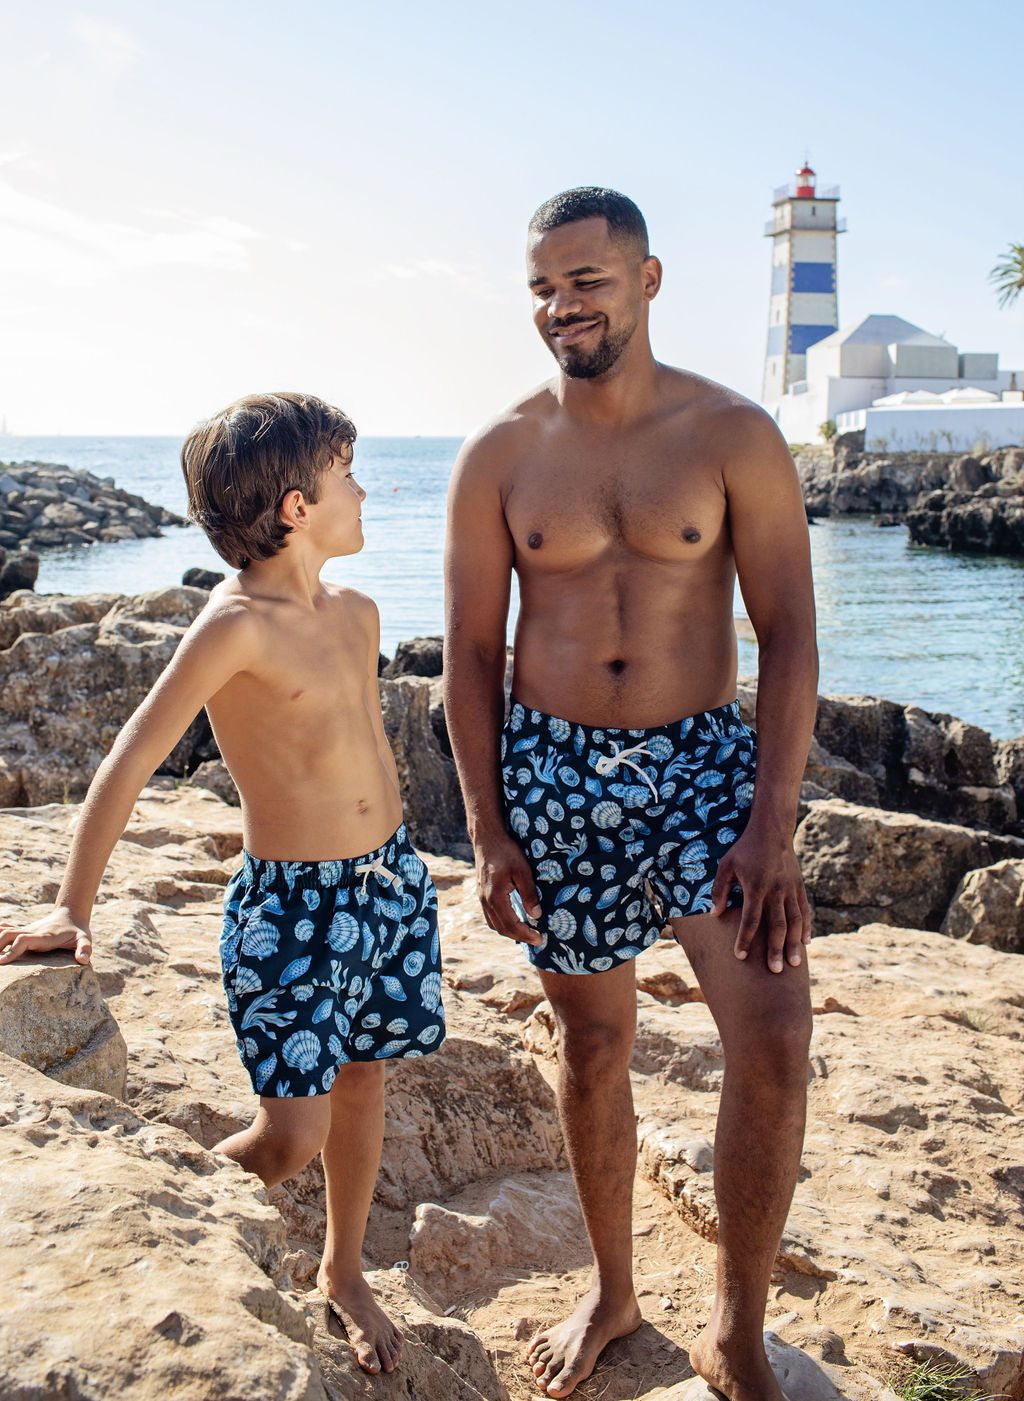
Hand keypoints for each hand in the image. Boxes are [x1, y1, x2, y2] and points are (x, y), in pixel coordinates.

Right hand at [0, 908, 92, 965]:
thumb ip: (85, 949)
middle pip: (8, 934)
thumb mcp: (85, 939)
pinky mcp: (23, 931)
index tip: (2, 962)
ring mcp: (26, 931)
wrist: (71, 915)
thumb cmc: (77, 931)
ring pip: (5, 931)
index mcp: (44, 937)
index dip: (12, 950)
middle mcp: (32, 932)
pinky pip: (6, 929)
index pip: (23, 940)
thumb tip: (82, 961)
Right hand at [474, 832, 542, 945]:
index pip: (511, 925)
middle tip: (536, 939)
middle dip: (519, 936)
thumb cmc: (506, 851)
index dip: (526, 934)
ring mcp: (481, 897)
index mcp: (495, 897)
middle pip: (501, 928)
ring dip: (510, 931)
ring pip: (494, 923)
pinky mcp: (482, 893)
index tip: (540, 939)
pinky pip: (490, 915)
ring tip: (526, 932)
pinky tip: (513, 919)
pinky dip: (502, 922)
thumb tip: (537, 915)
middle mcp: (485, 901)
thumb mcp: (522, 871)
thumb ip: (529, 894)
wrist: (486, 838)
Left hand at [710, 823, 810, 973]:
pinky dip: (806, 928)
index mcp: (756, 887)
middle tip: (775, 971)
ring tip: (793, 964)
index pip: (750, 919)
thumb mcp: (726, 865)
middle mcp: (775, 890)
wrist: (772, 831)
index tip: (740, 956)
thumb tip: (714, 914)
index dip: (745, 939)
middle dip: (776, 949)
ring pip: (794, 921)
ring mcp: (790, 889)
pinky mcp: (799, 887)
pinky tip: (805, 943)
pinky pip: (804, 911)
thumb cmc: (744, 849)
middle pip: (776, 925)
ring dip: (794, 944)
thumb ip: (719, 890)